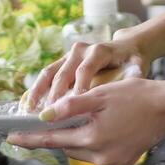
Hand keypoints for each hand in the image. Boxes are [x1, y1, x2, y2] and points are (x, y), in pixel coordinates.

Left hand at [8, 76, 164, 164]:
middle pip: (67, 146)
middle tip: (39, 125)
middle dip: (54, 136)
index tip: (12, 137)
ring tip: (69, 123)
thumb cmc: (136, 96)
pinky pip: (97, 153)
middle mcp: (101, 157)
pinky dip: (91, 142)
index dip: (30, 138)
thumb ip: (71, 106)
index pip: (52, 140)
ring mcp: (113, 163)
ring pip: (81, 150)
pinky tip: (94, 128)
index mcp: (93, 138)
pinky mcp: (123, 163)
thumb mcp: (100, 95)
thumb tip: (45, 116)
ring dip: (73, 137)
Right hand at [22, 30, 148, 112]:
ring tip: (30, 112)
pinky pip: (46, 75)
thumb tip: (130, 89)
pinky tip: (28, 105)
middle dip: (55, 95)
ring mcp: (69, 54)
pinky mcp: (62, 61)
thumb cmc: (132, 61)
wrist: (126, 48)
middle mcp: (81, 50)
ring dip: (38, 92)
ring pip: (49, 73)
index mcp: (99, 51)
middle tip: (49, 116)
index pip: (85, 70)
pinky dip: (36, 90)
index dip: (78, 87)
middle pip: (64, 73)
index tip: (73, 106)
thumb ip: (133, 78)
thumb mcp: (137, 67)